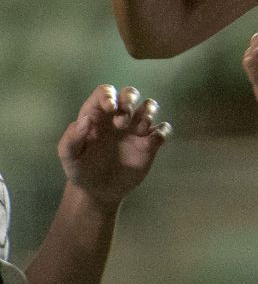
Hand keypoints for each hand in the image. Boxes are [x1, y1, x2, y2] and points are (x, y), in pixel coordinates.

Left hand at [57, 85, 171, 208]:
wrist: (98, 191)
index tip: (110, 109)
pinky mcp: (150, 143)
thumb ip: (72, 137)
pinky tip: (151, 143)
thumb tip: (86, 119)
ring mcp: (135, 129)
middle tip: (122, 123)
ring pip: (150, 106)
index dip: (109, 95)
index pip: (105, 92)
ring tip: (139, 131)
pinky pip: (163, 129)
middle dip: (130, 101)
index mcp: (98, 115)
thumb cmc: (81, 170)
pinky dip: (162, 131)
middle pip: (130, 93)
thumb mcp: (69, 156)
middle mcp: (118, 117)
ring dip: (148, 113)